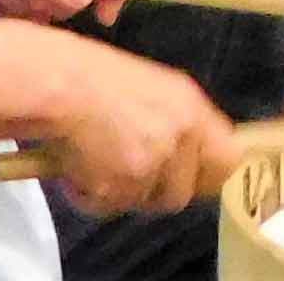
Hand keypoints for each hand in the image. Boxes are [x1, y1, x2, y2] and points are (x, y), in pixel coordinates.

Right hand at [0, 25, 237, 218]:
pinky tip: (78, 165)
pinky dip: (90, 195)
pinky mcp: (119, 185)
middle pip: (182, 193)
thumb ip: (178, 121)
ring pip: (144, 202)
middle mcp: (178, 136)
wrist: (56, 84)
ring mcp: (151, 163)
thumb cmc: (94, 77)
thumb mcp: (154, 87)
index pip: (227, 160)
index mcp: (191, 107)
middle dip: (153, 191)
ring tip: (97, 162)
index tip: (194, 180)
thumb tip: (192, 157)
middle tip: (128, 174)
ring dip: (122, 192)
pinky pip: (110, 206)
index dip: (210, 176)